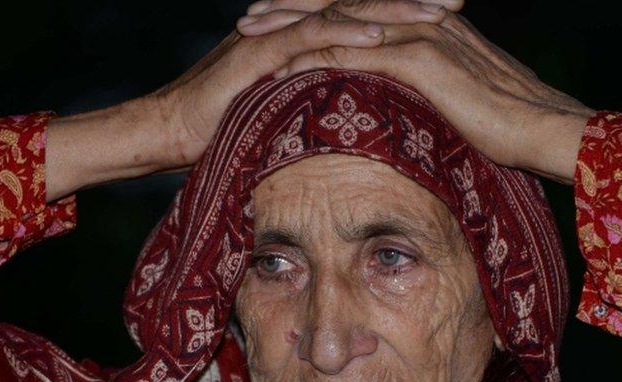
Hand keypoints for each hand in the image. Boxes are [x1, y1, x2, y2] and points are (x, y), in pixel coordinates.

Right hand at [46, 2, 451, 200]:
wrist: (169, 129)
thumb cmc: (225, 125)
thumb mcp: (284, 109)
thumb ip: (316, 99)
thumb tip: (354, 114)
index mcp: (302, 36)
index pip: (363, 16)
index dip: (407, 11)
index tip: (452, 16)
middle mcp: (292, 25)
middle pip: (361, 3)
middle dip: (413, 0)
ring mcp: (275, 34)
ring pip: (343, 12)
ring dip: (392, 9)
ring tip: (437, 13)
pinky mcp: (258, 52)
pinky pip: (309, 38)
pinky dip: (347, 34)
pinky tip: (381, 35)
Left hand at [238, 3, 593, 183]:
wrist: (545, 128)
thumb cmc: (511, 122)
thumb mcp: (463, 96)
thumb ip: (433, 88)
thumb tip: (411, 103)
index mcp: (428, 23)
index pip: (361, 7)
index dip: (317, 9)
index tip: (279, 17)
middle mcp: (420, 19)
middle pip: (341, 3)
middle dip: (291, 6)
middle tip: (249, 16)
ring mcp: (420, 35)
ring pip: (340, 23)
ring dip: (290, 27)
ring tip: (250, 34)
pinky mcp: (420, 61)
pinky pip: (355, 55)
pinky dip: (314, 59)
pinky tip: (281, 69)